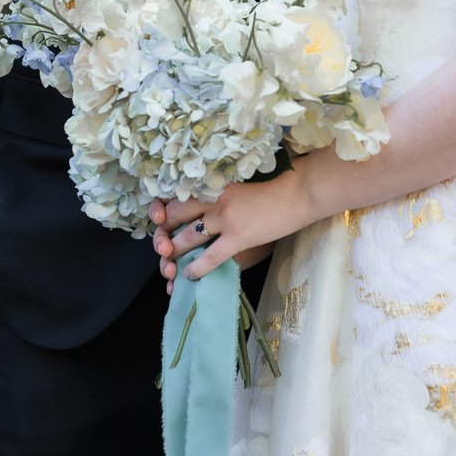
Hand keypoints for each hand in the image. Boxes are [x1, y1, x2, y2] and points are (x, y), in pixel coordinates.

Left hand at [150, 170, 310, 284]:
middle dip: (163, 233)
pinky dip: (196, 268)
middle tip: (162, 245)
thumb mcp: (238, 180)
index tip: (158, 218)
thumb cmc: (273, 184)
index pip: (177, 194)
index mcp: (213, 181)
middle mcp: (213, 198)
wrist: (297, 192)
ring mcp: (224, 218)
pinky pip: (210, 257)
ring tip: (170, 263)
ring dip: (174, 253)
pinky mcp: (238, 237)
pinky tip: (189, 275)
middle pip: (175, 216)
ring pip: (187, 238)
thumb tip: (200, 203)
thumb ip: (218, 189)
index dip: (162, 208)